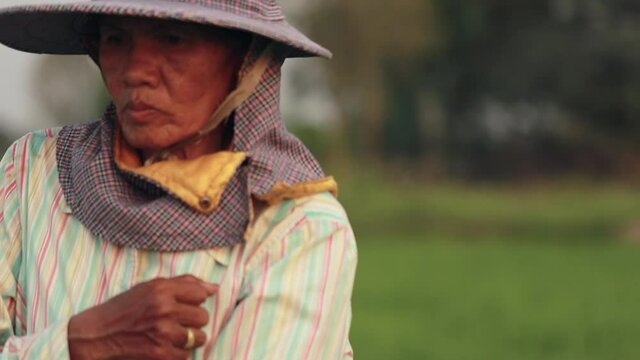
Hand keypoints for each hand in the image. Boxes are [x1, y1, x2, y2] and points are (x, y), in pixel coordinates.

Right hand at [68, 275, 216, 359]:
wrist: (93, 338)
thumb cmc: (123, 310)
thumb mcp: (149, 288)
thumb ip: (183, 283)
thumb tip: (214, 287)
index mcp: (161, 289)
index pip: (200, 293)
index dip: (193, 301)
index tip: (181, 306)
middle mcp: (164, 309)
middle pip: (203, 317)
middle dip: (192, 322)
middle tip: (174, 323)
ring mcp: (163, 334)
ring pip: (199, 338)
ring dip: (187, 340)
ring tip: (168, 336)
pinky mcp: (161, 355)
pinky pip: (186, 356)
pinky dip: (176, 354)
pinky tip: (160, 348)